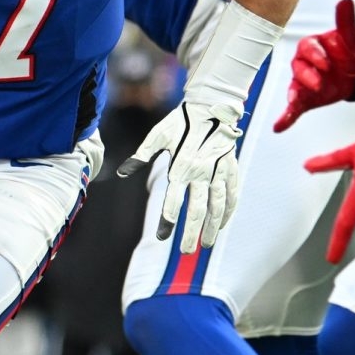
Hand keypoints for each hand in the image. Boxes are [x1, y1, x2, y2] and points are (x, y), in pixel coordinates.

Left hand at [118, 101, 243, 253]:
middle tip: (185, 250)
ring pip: (217, 206)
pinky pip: (232, 194)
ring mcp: (218, 171)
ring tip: (207, 244)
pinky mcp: (231, 168)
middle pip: (197, 209)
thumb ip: (141, 155)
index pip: (173, 200)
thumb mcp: (157, 135)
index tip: (162, 238)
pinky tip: (223, 224)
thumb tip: (122, 172)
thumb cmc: (181, 121)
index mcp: (181, 167)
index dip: (167, 221)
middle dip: (191, 232)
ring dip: (213, 227)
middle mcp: (200, 172)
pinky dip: (228, 211)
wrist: (212, 104)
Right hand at [273, 0, 354, 131]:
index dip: (315, 55)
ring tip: (295, 103)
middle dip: (307, 76)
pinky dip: (286, 118)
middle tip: (320, 83)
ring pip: (294, 87)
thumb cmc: (354, 53)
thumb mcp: (354, 40)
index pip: (307, 48)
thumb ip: (347, 22)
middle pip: (298, 68)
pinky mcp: (307, 99)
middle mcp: (305, 64)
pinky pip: (293, 108)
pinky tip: (278, 127)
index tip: (326, 63)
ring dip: (295, 95)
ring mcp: (305, 82)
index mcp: (314, 46)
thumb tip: (345, 0)